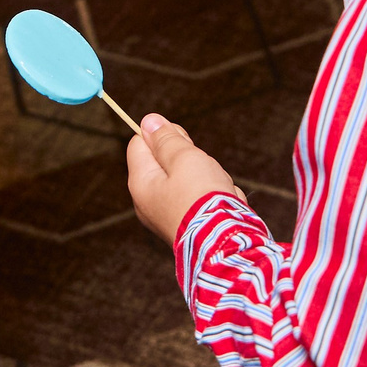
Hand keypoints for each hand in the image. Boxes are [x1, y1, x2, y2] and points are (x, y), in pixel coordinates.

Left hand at [125, 113, 240, 243]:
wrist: (227, 244)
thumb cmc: (203, 198)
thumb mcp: (184, 158)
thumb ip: (167, 139)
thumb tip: (148, 121)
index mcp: (141, 183)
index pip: (139, 144)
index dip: (161, 135)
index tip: (182, 139)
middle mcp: (149, 202)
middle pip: (166, 161)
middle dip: (190, 158)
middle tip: (202, 167)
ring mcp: (169, 215)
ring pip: (191, 178)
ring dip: (209, 177)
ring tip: (217, 190)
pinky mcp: (191, 225)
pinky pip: (204, 200)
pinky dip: (217, 198)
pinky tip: (225, 207)